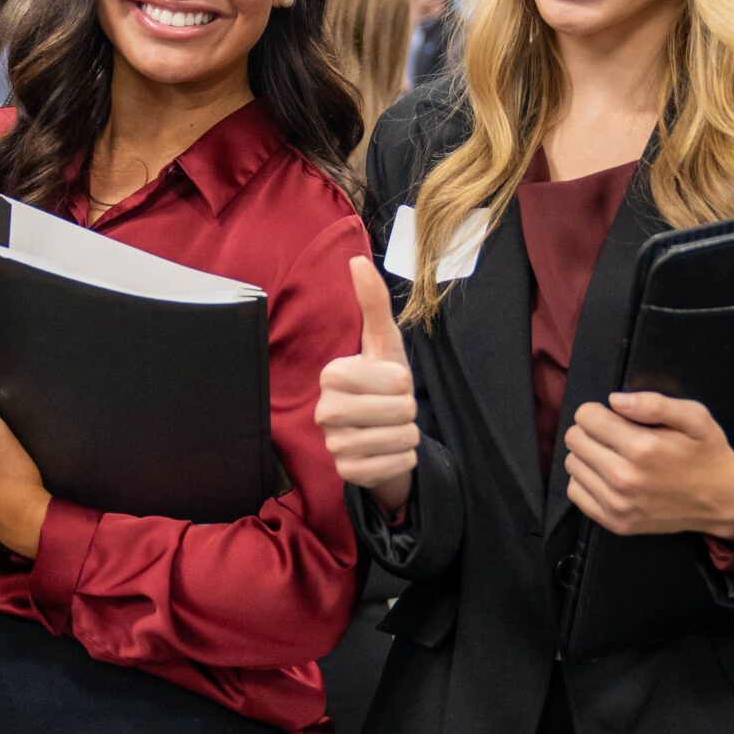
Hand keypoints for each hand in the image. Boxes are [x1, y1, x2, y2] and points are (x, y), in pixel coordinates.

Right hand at [315, 255, 417, 515]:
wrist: (383, 434)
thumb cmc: (384, 384)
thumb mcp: (384, 343)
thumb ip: (373, 303)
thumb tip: (356, 260)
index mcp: (331, 375)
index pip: (388, 378)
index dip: (400, 381)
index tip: (393, 382)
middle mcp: (324, 411)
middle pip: (396, 410)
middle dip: (407, 410)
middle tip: (395, 408)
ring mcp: (333, 444)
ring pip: (396, 439)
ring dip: (409, 435)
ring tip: (395, 429)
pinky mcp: (345, 473)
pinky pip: (392, 466)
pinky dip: (403, 460)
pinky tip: (391, 452)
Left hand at [564, 391, 733, 539]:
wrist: (721, 500)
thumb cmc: (707, 454)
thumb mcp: (694, 417)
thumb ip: (653, 404)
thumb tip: (615, 400)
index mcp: (642, 448)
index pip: (586, 417)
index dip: (598, 411)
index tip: (614, 417)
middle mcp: (625, 478)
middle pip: (575, 440)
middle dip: (591, 431)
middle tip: (615, 436)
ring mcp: (618, 504)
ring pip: (572, 465)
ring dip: (588, 456)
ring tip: (615, 455)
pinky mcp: (614, 522)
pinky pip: (576, 492)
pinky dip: (587, 480)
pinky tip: (609, 475)